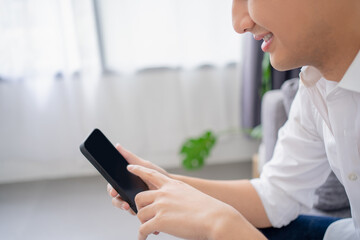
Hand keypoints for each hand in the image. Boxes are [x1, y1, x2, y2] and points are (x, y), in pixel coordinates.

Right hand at [107, 144, 169, 214]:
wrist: (171, 186)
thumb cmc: (157, 174)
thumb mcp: (143, 165)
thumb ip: (129, 156)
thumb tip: (117, 145)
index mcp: (126, 181)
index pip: (112, 185)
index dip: (111, 189)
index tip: (113, 191)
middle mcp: (127, 190)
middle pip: (115, 197)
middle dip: (117, 200)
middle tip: (123, 202)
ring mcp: (133, 200)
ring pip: (122, 205)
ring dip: (123, 206)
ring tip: (129, 207)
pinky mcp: (140, 208)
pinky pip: (132, 212)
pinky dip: (133, 212)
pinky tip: (137, 212)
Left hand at [128, 165, 256, 239]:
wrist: (215, 218)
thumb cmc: (207, 209)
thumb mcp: (190, 194)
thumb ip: (176, 196)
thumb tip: (166, 205)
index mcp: (172, 185)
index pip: (151, 174)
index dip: (138, 170)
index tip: (129, 167)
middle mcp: (164, 193)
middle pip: (139, 197)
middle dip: (140, 208)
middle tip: (145, 216)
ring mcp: (161, 206)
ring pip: (140, 214)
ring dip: (143, 223)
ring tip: (150, 229)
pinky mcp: (160, 220)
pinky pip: (143, 229)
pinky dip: (141, 235)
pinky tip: (143, 239)